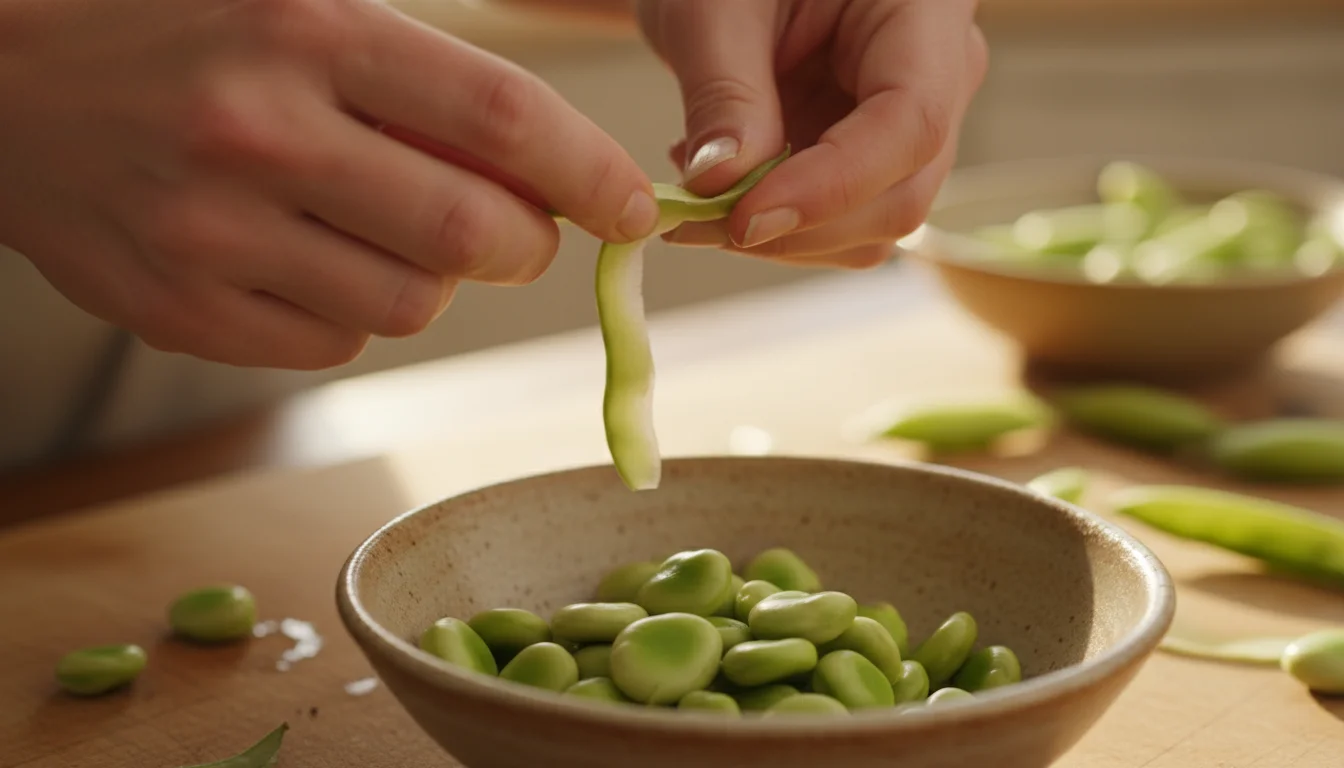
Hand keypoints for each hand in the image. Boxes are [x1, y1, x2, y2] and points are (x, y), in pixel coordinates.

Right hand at [0, 0, 657, 368]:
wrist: (8, 80)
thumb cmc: (187, 32)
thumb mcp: (306, 8)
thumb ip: (429, 82)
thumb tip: (549, 172)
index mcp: (310, 32)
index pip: (500, 118)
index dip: (588, 173)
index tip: (631, 207)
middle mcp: (261, 132)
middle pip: (472, 237)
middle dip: (526, 245)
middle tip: (518, 231)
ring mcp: (210, 232)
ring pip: (409, 304)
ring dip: (432, 278)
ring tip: (377, 226)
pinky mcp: (178, 308)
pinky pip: (333, 342)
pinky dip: (351, 310)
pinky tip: (306, 256)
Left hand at [637, 0, 987, 267]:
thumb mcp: (713, 8)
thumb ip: (722, 91)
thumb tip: (718, 184)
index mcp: (924, 11)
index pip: (910, 123)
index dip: (832, 185)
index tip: (744, 218)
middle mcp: (939, 76)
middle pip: (900, 193)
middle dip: (796, 227)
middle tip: (693, 221)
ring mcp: (908, 130)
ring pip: (870, 229)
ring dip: (778, 239)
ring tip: (698, 193)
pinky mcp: (870, 166)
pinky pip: (838, 228)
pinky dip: (773, 228)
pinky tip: (720, 186)